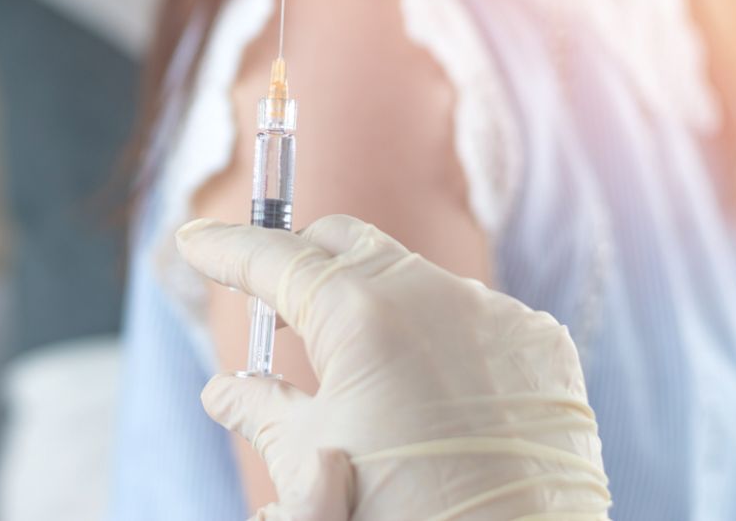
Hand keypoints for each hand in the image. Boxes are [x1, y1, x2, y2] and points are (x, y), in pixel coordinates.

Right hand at [177, 215, 611, 520]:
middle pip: (344, 242)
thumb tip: (224, 391)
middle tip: (272, 297)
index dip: (226, 250)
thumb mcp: (307, 466)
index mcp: (361, 314)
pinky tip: (434, 393)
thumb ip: (259, 410)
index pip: (275, 258)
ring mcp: (493, 311)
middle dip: (301, 260)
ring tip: (359, 366)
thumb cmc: (401, 516)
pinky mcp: (540, 340)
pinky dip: (441, 337)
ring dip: (375, 304)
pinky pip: (474, 316)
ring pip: (412, 278)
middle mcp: (433, 292)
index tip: (194, 242)